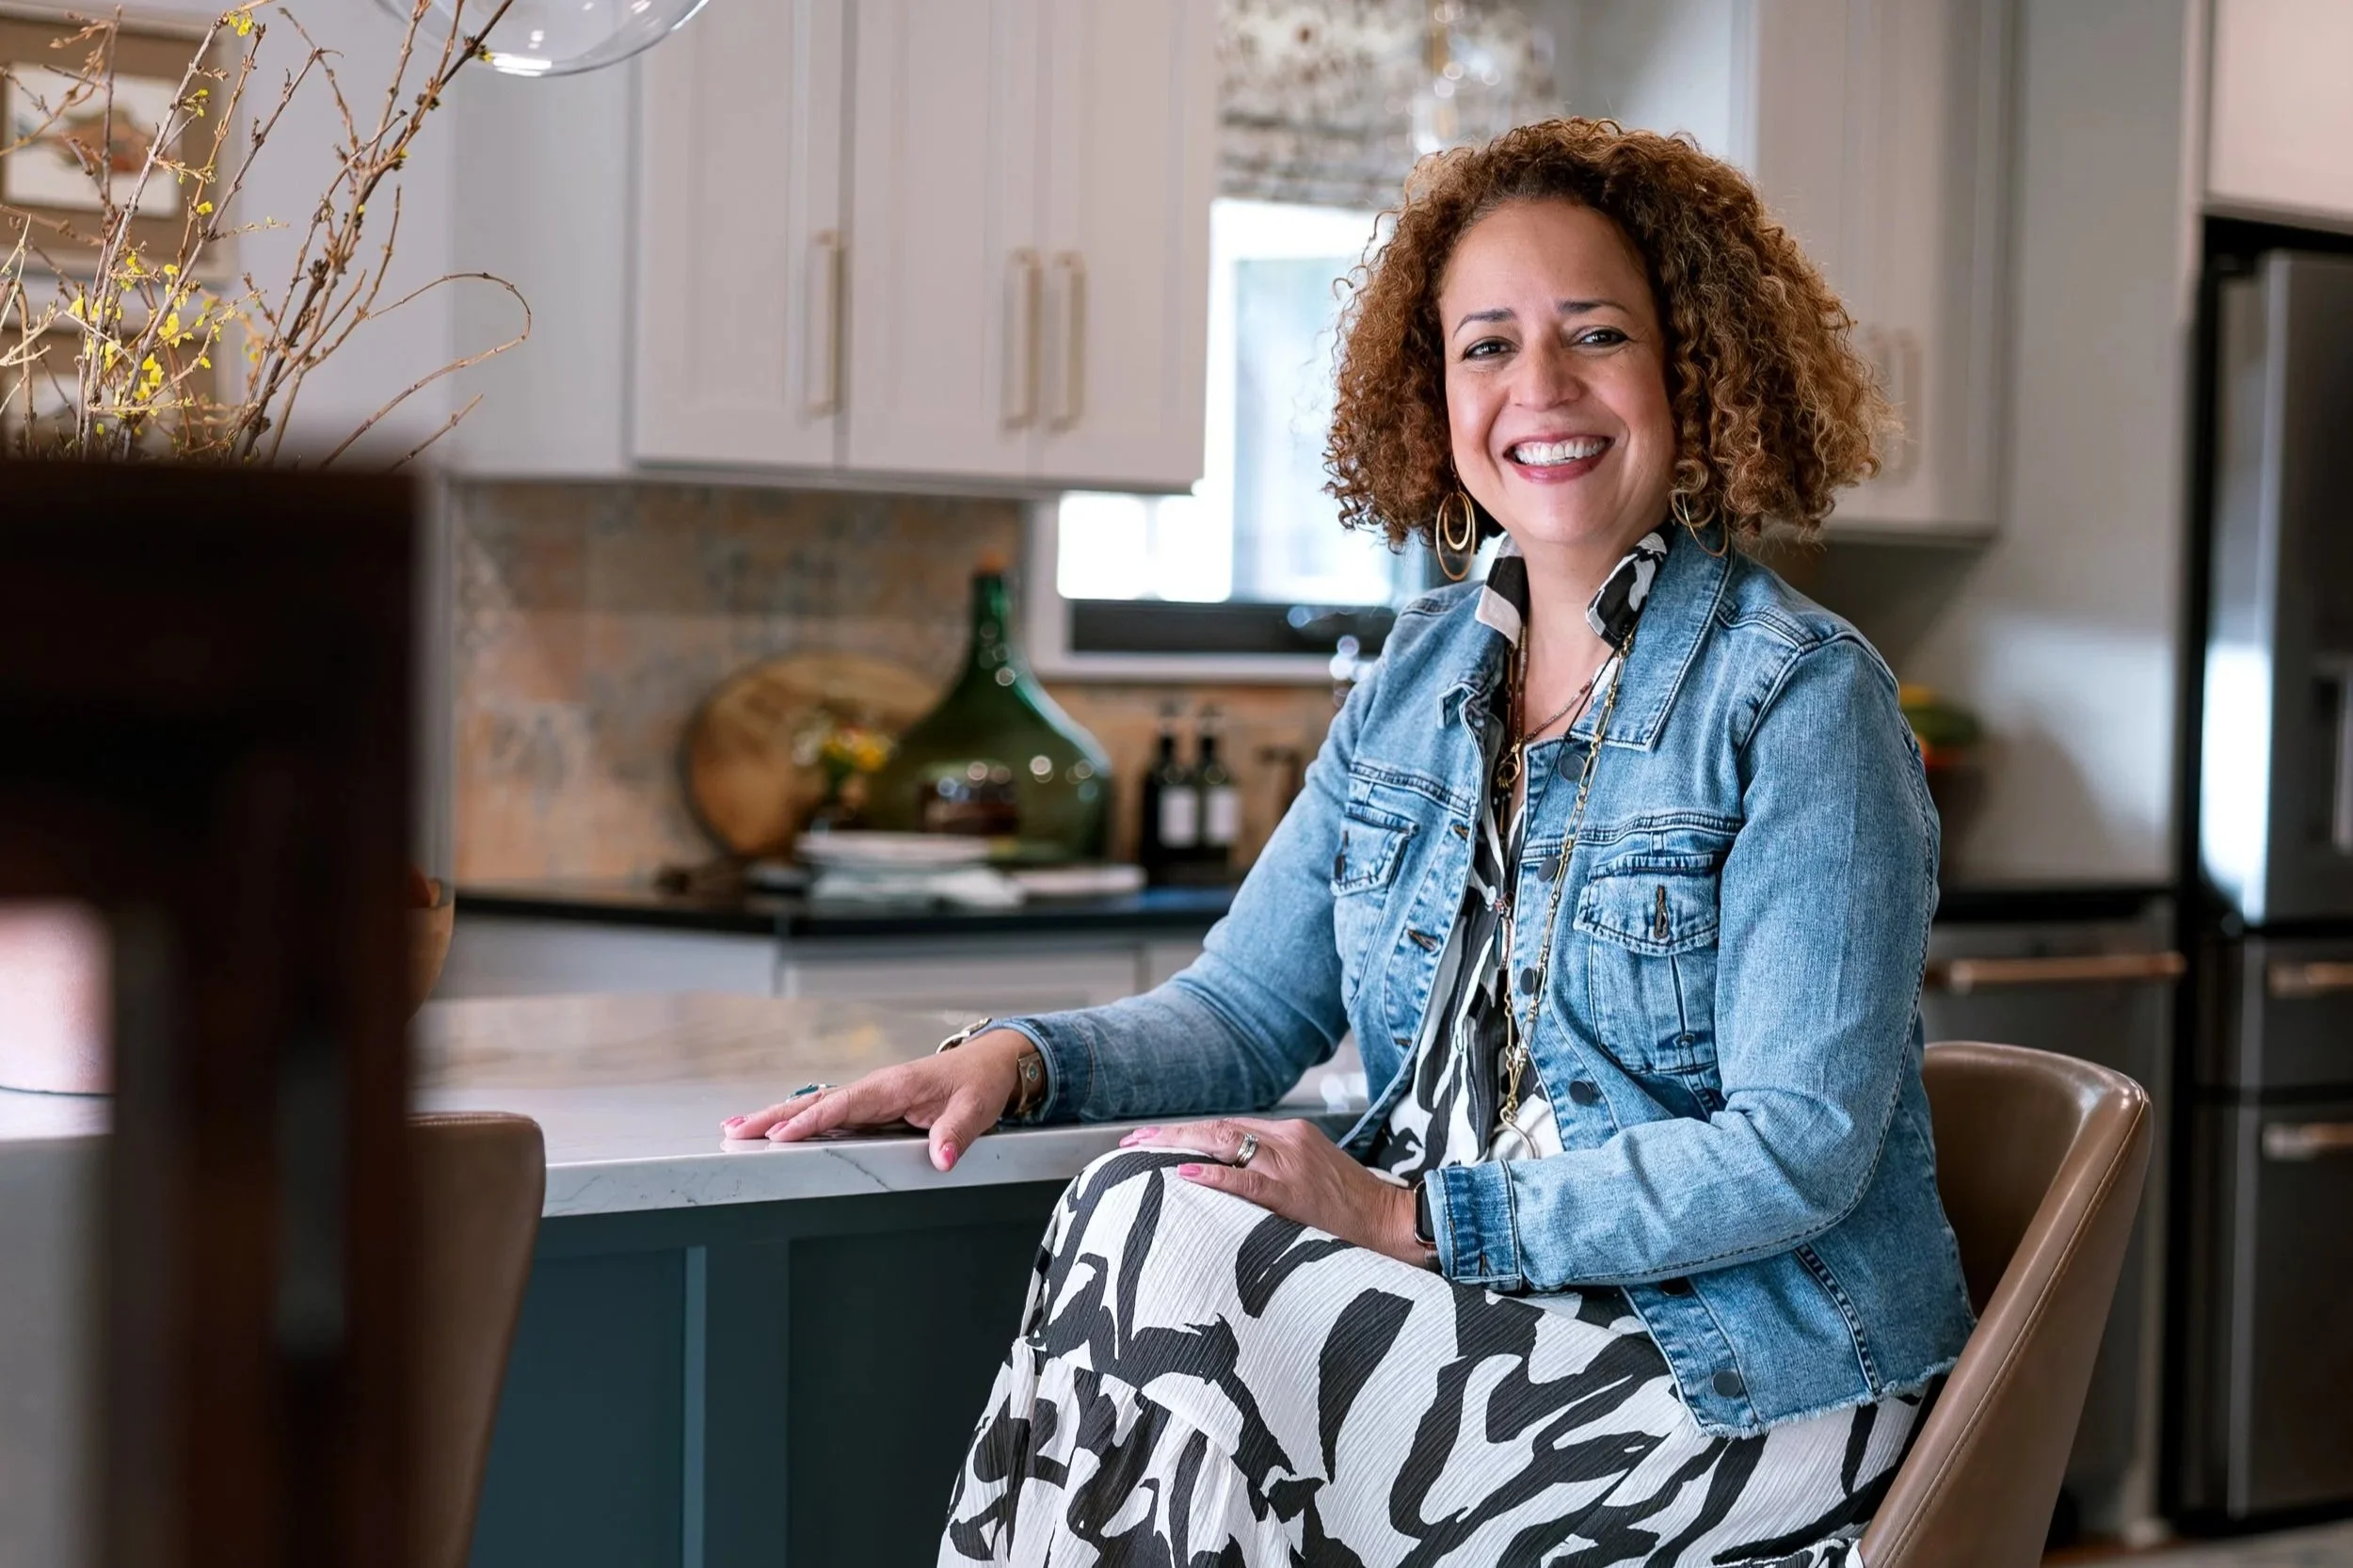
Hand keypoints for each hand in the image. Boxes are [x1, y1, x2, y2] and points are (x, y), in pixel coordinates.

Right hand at [722, 1028, 1031, 1173]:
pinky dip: (799, 1118)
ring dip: (777, 1116)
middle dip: (773, 1115)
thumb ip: (956, 1134)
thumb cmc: (979, 1083)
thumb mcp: (976, 1109)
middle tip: (735, 1129)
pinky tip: (775, 1130)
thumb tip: (940, 1159)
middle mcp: (875, 1087)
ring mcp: (870, 1096)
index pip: (843, 1105)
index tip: (779, 1134)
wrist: (990, 1064)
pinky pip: (829, 1111)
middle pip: (816, 1102)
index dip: (810, 1121)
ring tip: (737, 1128)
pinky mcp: (871, 1104)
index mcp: (893, 1086)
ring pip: (816, 1105)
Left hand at [1121, 1117, 1429, 1266]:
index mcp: (1292, 1135)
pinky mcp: (1295, 1192)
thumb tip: (1223, 1180)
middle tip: (1131, 1141)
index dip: (1187, 1131)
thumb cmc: (1353, 1210)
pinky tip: (1187, 1174)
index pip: (1228, 1125)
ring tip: (1142, 1150)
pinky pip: (1246, 1180)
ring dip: (1178, 1145)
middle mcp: (1289, 1140)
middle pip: (1218, 1127)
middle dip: (1170, 1134)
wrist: (1394, 1223)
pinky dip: (1215, 1175)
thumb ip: (1273, 1172)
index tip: (1150, 1138)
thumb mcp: (1312, 1178)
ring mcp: (1292, 1164)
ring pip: (1225, 1143)